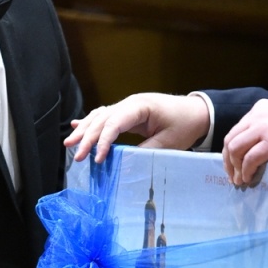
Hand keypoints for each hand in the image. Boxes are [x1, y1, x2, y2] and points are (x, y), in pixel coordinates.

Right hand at [66, 93, 209, 162]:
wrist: (197, 112)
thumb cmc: (185, 125)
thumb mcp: (168, 142)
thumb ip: (144, 151)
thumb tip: (123, 164)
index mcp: (140, 106)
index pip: (114, 123)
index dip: (103, 142)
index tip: (97, 160)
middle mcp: (130, 103)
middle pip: (102, 119)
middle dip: (87, 137)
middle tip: (76, 154)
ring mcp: (127, 106)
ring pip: (100, 116)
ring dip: (85, 130)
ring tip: (69, 142)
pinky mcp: (128, 112)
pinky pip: (106, 116)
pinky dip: (92, 122)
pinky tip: (78, 126)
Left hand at [220, 99, 267, 186]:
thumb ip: (264, 127)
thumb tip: (249, 149)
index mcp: (260, 109)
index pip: (236, 130)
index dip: (230, 150)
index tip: (232, 164)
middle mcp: (258, 116)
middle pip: (231, 140)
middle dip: (229, 161)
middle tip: (232, 176)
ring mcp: (264, 128)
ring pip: (236, 149)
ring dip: (235, 167)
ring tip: (239, 180)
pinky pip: (250, 159)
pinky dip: (246, 171)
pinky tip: (248, 178)